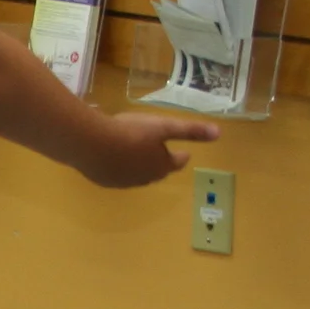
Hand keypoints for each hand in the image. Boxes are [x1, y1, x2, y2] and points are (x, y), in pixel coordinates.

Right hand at [83, 112, 217, 188]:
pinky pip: (116, 175)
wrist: (90, 143)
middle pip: (158, 171)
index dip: (180, 155)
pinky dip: (119, 168)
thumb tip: (219, 134)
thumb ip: (190, 131)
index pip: (177, 162)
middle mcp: (145, 178)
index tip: (182, 151)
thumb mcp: (164, 126)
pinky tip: (113, 158)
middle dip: (160, 162)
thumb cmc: (130, 132)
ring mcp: (122, 182)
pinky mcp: (103, 181)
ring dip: (139, 166)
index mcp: (162, 165)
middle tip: (158, 151)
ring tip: (135, 153)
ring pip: (137, 174)